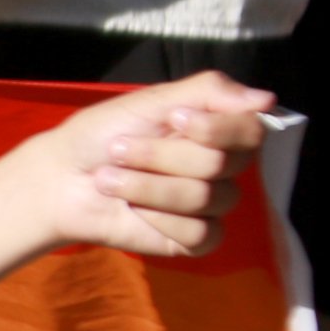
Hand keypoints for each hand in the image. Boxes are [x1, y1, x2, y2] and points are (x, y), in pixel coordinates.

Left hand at [3, 75, 274, 263]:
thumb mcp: (152, 100)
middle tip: (120, 149)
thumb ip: (210, 91)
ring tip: (111, 178)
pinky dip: (161, 220)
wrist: (61, 178)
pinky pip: (201, 233)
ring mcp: (209, 205)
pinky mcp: (193, 239)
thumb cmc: (103, 135)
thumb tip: (268, 99)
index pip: (251, 131)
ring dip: (148, 186)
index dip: (214, 128)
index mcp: (218, 131)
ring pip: (205, 197)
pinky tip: (134, 211)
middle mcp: (222, 167)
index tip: (171, 118)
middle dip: (160, 155)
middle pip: (220, 164)